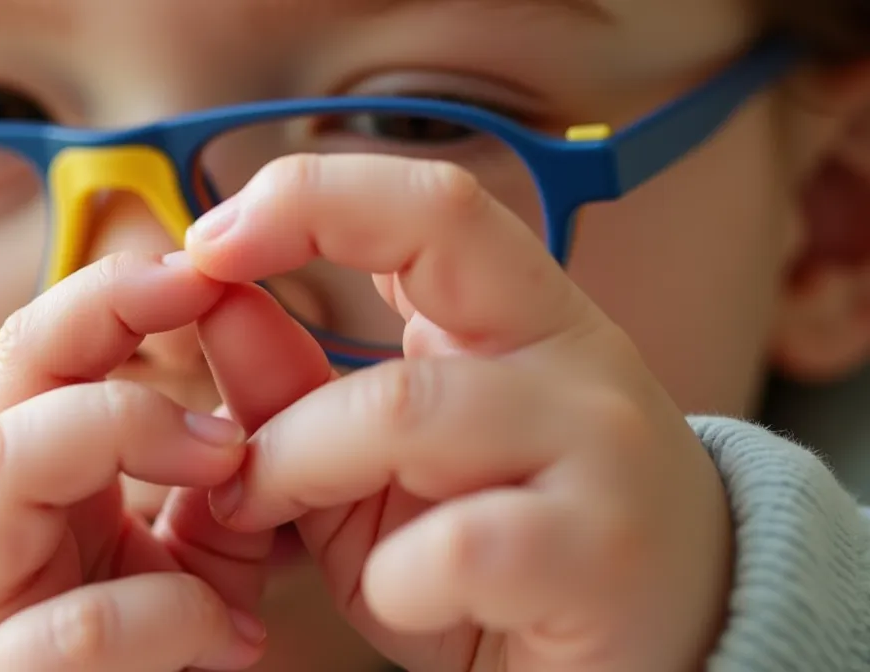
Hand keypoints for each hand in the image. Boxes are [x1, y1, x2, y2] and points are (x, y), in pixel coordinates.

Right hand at [0, 252, 321, 671]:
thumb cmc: (159, 668)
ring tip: (228, 465)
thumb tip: (256, 330)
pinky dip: (169, 616)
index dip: (114, 288)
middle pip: (7, 367)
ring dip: (129, 433)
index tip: (207, 265)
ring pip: (6, 455)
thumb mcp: (201, 555)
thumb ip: (221, 465)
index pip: (39, 346)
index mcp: (22, 484)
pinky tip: (226, 638)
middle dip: (107, 317)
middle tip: (207, 308)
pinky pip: (70, 624)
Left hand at [184, 155, 734, 671]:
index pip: (430, 203)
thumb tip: (214, 306)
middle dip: (285, 361)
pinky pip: (458, 545)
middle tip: (228, 458)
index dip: (310, 197)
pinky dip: (394, 579)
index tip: (207, 242)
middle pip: (419, 273)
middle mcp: (574, 358)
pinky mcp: (602, 557)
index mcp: (522, 317)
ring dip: (299, 465)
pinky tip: (401, 599)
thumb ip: (300, 390)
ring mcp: (601, 450)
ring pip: (407, 409)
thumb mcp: (380, 468)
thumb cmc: (503, 551)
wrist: (662, 651)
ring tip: (267, 520)